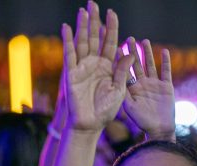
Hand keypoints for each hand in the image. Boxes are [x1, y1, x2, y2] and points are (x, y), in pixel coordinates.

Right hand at [62, 1, 133, 131]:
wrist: (91, 124)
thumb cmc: (106, 110)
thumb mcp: (119, 90)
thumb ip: (123, 71)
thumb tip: (130, 52)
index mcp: (108, 67)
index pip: (110, 43)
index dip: (111, 28)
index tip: (112, 13)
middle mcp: (95, 64)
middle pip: (95, 38)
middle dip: (95, 21)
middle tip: (94, 4)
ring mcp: (82, 68)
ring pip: (82, 43)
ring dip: (82, 27)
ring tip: (83, 11)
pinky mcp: (71, 74)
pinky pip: (69, 54)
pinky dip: (67, 41)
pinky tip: (67, 28)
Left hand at [122, 38, 174, 140]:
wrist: (159, 130)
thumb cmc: (142, 121)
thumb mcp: (129, 106)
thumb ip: (123, 92)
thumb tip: (116, 77)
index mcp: (133, 89)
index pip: (126, 71)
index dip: (122, 60)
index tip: (117, 48)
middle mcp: (143, 85)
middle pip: (137, 65)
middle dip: (133, 52)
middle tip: (129, 38)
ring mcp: (155, 85)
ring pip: (151, 65)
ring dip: (148, 53)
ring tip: (145, 41)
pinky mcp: (167, 87)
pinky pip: (166, 72)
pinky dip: (166, 62)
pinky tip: (165, 51)